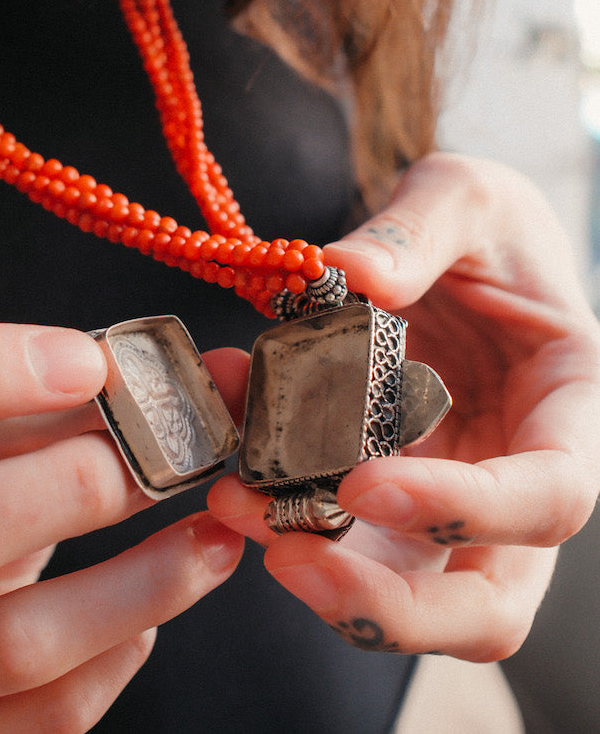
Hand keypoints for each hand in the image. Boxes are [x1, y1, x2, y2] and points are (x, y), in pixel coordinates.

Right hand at [0, 324, 243, 731]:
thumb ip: (12, 418)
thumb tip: (142, 378)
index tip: (86, 361)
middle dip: (66, 485)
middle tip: (162, 453)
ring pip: (1, 647)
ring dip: (133, 584)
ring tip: (211, 534)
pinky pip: (30, 728)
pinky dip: (110, 662)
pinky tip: (148, 616)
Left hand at [208, 152, 599, 660]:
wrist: (457, 251)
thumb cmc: (484, 226)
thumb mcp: (462, 196)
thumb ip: (415, 231)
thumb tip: (348, 275)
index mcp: (568, 407)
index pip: (550, 496)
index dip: (468, 512)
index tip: (365, 483)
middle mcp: (519, 476)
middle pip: (490, 601)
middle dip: (394, 606)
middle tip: (291, 557)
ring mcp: (456, 502)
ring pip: (414, 598)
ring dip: (326, 579)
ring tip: (238, 511)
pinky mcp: (394, 501)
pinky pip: (351, 546)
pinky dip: (292, 533)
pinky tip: (235, 486)